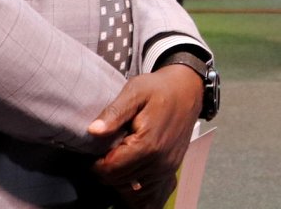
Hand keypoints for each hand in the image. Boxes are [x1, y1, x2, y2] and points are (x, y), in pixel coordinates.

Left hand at [88, 65, 201, 202]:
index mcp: (147, 145)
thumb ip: (114, 113)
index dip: (96, 163)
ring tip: (117, 155)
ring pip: (132, 188)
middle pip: (119, 181)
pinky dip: (134, 183)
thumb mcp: (134, 91)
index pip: (111, 170)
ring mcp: (167, 168)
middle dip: (107, 170)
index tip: (94, 150)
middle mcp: (159, 162)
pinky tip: (130, 166)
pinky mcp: (171, 169)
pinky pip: (147, 190)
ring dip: (120, 177)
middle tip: (104, 151)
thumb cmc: (159, 89)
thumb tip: (93, 131)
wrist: (187, 90)